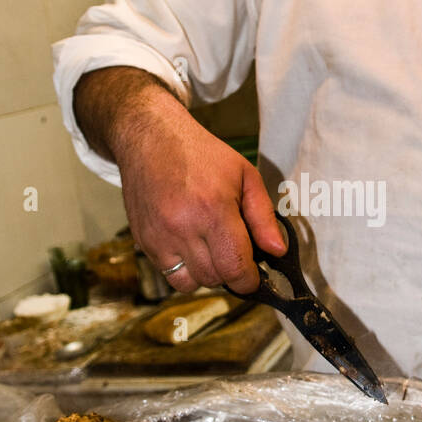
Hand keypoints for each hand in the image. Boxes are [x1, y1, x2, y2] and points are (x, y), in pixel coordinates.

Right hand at [115, 88, 284, 293]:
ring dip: (207, 274)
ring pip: (191, 283)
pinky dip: (184, 270)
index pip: (235, 268)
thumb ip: (263, 217)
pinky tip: (190, 247)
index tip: (254, 275)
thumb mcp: (245, 175)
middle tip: (233, 252)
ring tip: (211, 249)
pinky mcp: (144, 241)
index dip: (250, 280)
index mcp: (214, 210)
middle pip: (215, 278)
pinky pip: (168, 274)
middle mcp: (183, 228)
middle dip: (230, 272)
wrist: (151, 138)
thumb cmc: (201, 154)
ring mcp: (160, 237)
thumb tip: (277, 251)